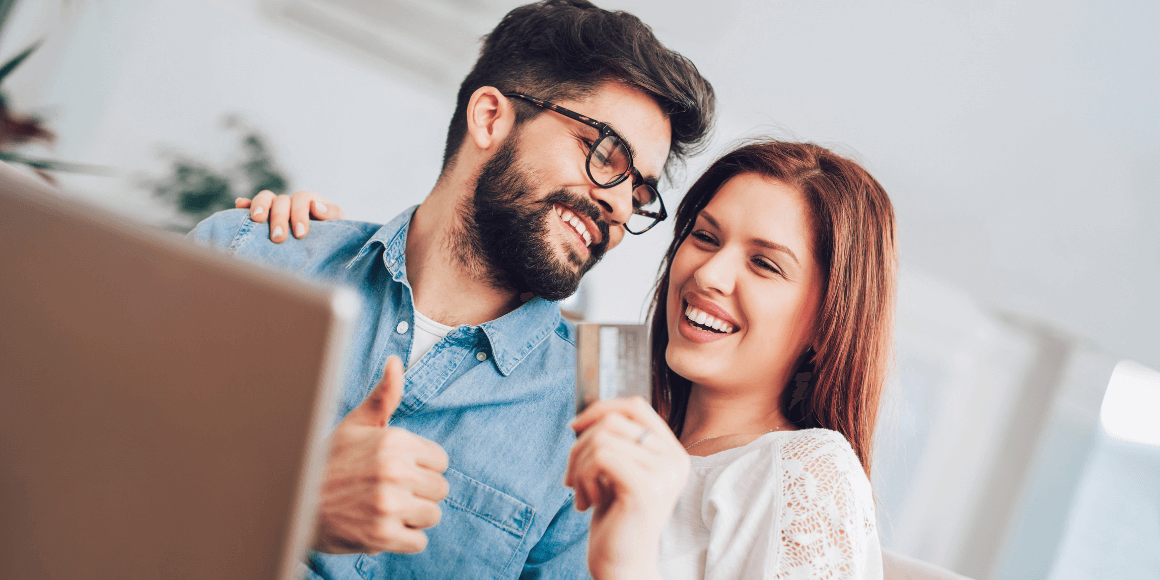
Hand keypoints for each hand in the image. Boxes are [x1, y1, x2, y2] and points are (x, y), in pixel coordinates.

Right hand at [235, 189, 345, 242]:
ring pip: (266, 198)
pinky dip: (245, 205)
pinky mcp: (263, 218)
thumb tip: (316, 206)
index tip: (301, 233)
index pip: (302, 199)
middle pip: (282, 200)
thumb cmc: (334, 238)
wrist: (327, 252)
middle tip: (278, 237)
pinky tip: (239, 206)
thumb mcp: (340, 226)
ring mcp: (276, 208)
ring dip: (260, 206)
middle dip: (279, 218)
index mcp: (311, 202)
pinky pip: (250, 206)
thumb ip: (333, 214)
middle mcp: (292, 203)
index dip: (300, 213)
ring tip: (256, 219)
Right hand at [313, 356, 449, 554]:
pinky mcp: (382, 535)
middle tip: (390, 492)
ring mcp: (389, 504)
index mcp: (393, 441)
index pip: (441, 461)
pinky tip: (381, 526)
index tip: (399, 470)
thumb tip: (395, 361)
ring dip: (412, 517)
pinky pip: (418, 542)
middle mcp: (394, 471)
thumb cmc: (328, 461)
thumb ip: (384, 396)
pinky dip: (403, 540)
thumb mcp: (355, 424)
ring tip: (385, 508)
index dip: (421, 468)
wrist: (294, 504)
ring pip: (432, 516)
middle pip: (441, 489)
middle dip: (420, 493)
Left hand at [565, 397, 688, 579]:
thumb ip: (614, 442)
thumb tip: (585, 414)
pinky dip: (583, 478)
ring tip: (581, 493)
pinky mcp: (646, 488)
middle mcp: (674, 460)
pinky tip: (588, 503)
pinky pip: (600, 457)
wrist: (623, 567)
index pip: (636, 406)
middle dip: (580, 444)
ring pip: (602, 438)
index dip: (600, 409)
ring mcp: (663, 473)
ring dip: (578, 466)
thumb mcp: (617, 473)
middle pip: (614, 419)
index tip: (575, 428)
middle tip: (572, 476)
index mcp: (671, 453)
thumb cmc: (616, 522)